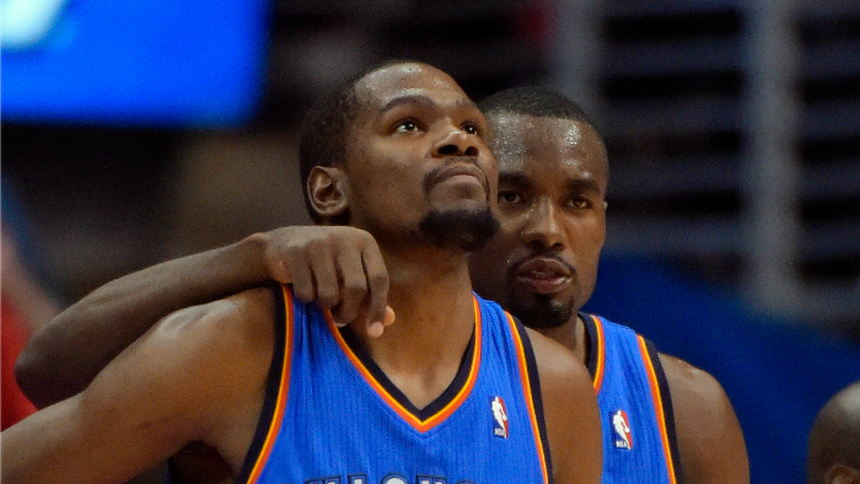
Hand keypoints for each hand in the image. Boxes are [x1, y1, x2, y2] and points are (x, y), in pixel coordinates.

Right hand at [259, 226, 394, 337]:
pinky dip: (306, 300)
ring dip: (325, 307)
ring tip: (321, 301)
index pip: (379, 279)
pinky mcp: (296, 252)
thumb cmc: (325, 262)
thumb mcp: (351, 272)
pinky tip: (304, 290)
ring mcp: (319, 243)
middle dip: (348, 312)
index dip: (378, 308)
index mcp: (364, 241)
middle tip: (340, 320)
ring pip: (330, 294)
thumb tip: (390, 320)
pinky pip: (306, 293)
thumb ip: (370, 295)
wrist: (282, 244)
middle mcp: (345, 238)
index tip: (374, 332)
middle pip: (356, 288)